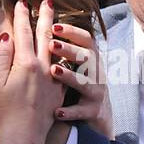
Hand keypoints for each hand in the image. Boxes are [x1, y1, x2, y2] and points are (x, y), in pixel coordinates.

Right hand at [0, 0, 63, 143]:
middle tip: (46, 1)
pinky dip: (63, 54)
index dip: (22, 16)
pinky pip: (63, 66)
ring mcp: (53, 80)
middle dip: (44, 17)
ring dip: (56, 33)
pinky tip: (64, 51)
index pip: (23, 33)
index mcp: (26, 64)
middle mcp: (43, 68)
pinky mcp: (58, 92)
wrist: (23, 137)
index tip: (21, 1)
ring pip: (56, 50)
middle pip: (44, 36)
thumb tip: (6, 36)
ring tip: (57, 21)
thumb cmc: (4, 112)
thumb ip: (1, 57)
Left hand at [49, 22, 111, 137]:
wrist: (99, 117)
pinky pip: (82, 111)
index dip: (72, 32)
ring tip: (53, 71)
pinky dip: (70, 111)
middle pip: (87, 58)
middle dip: (70, 50)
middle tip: (51, 44)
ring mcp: (96, 93)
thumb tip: (44, 27)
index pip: (86, 40)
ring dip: (69, 76)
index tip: (54, 26)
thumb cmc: (81, 86)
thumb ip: (65, 50)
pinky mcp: (93, 111)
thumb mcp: (77, 66)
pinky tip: (57, 111)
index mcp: (91, 60)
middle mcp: (96, 73)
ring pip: (85, 83)